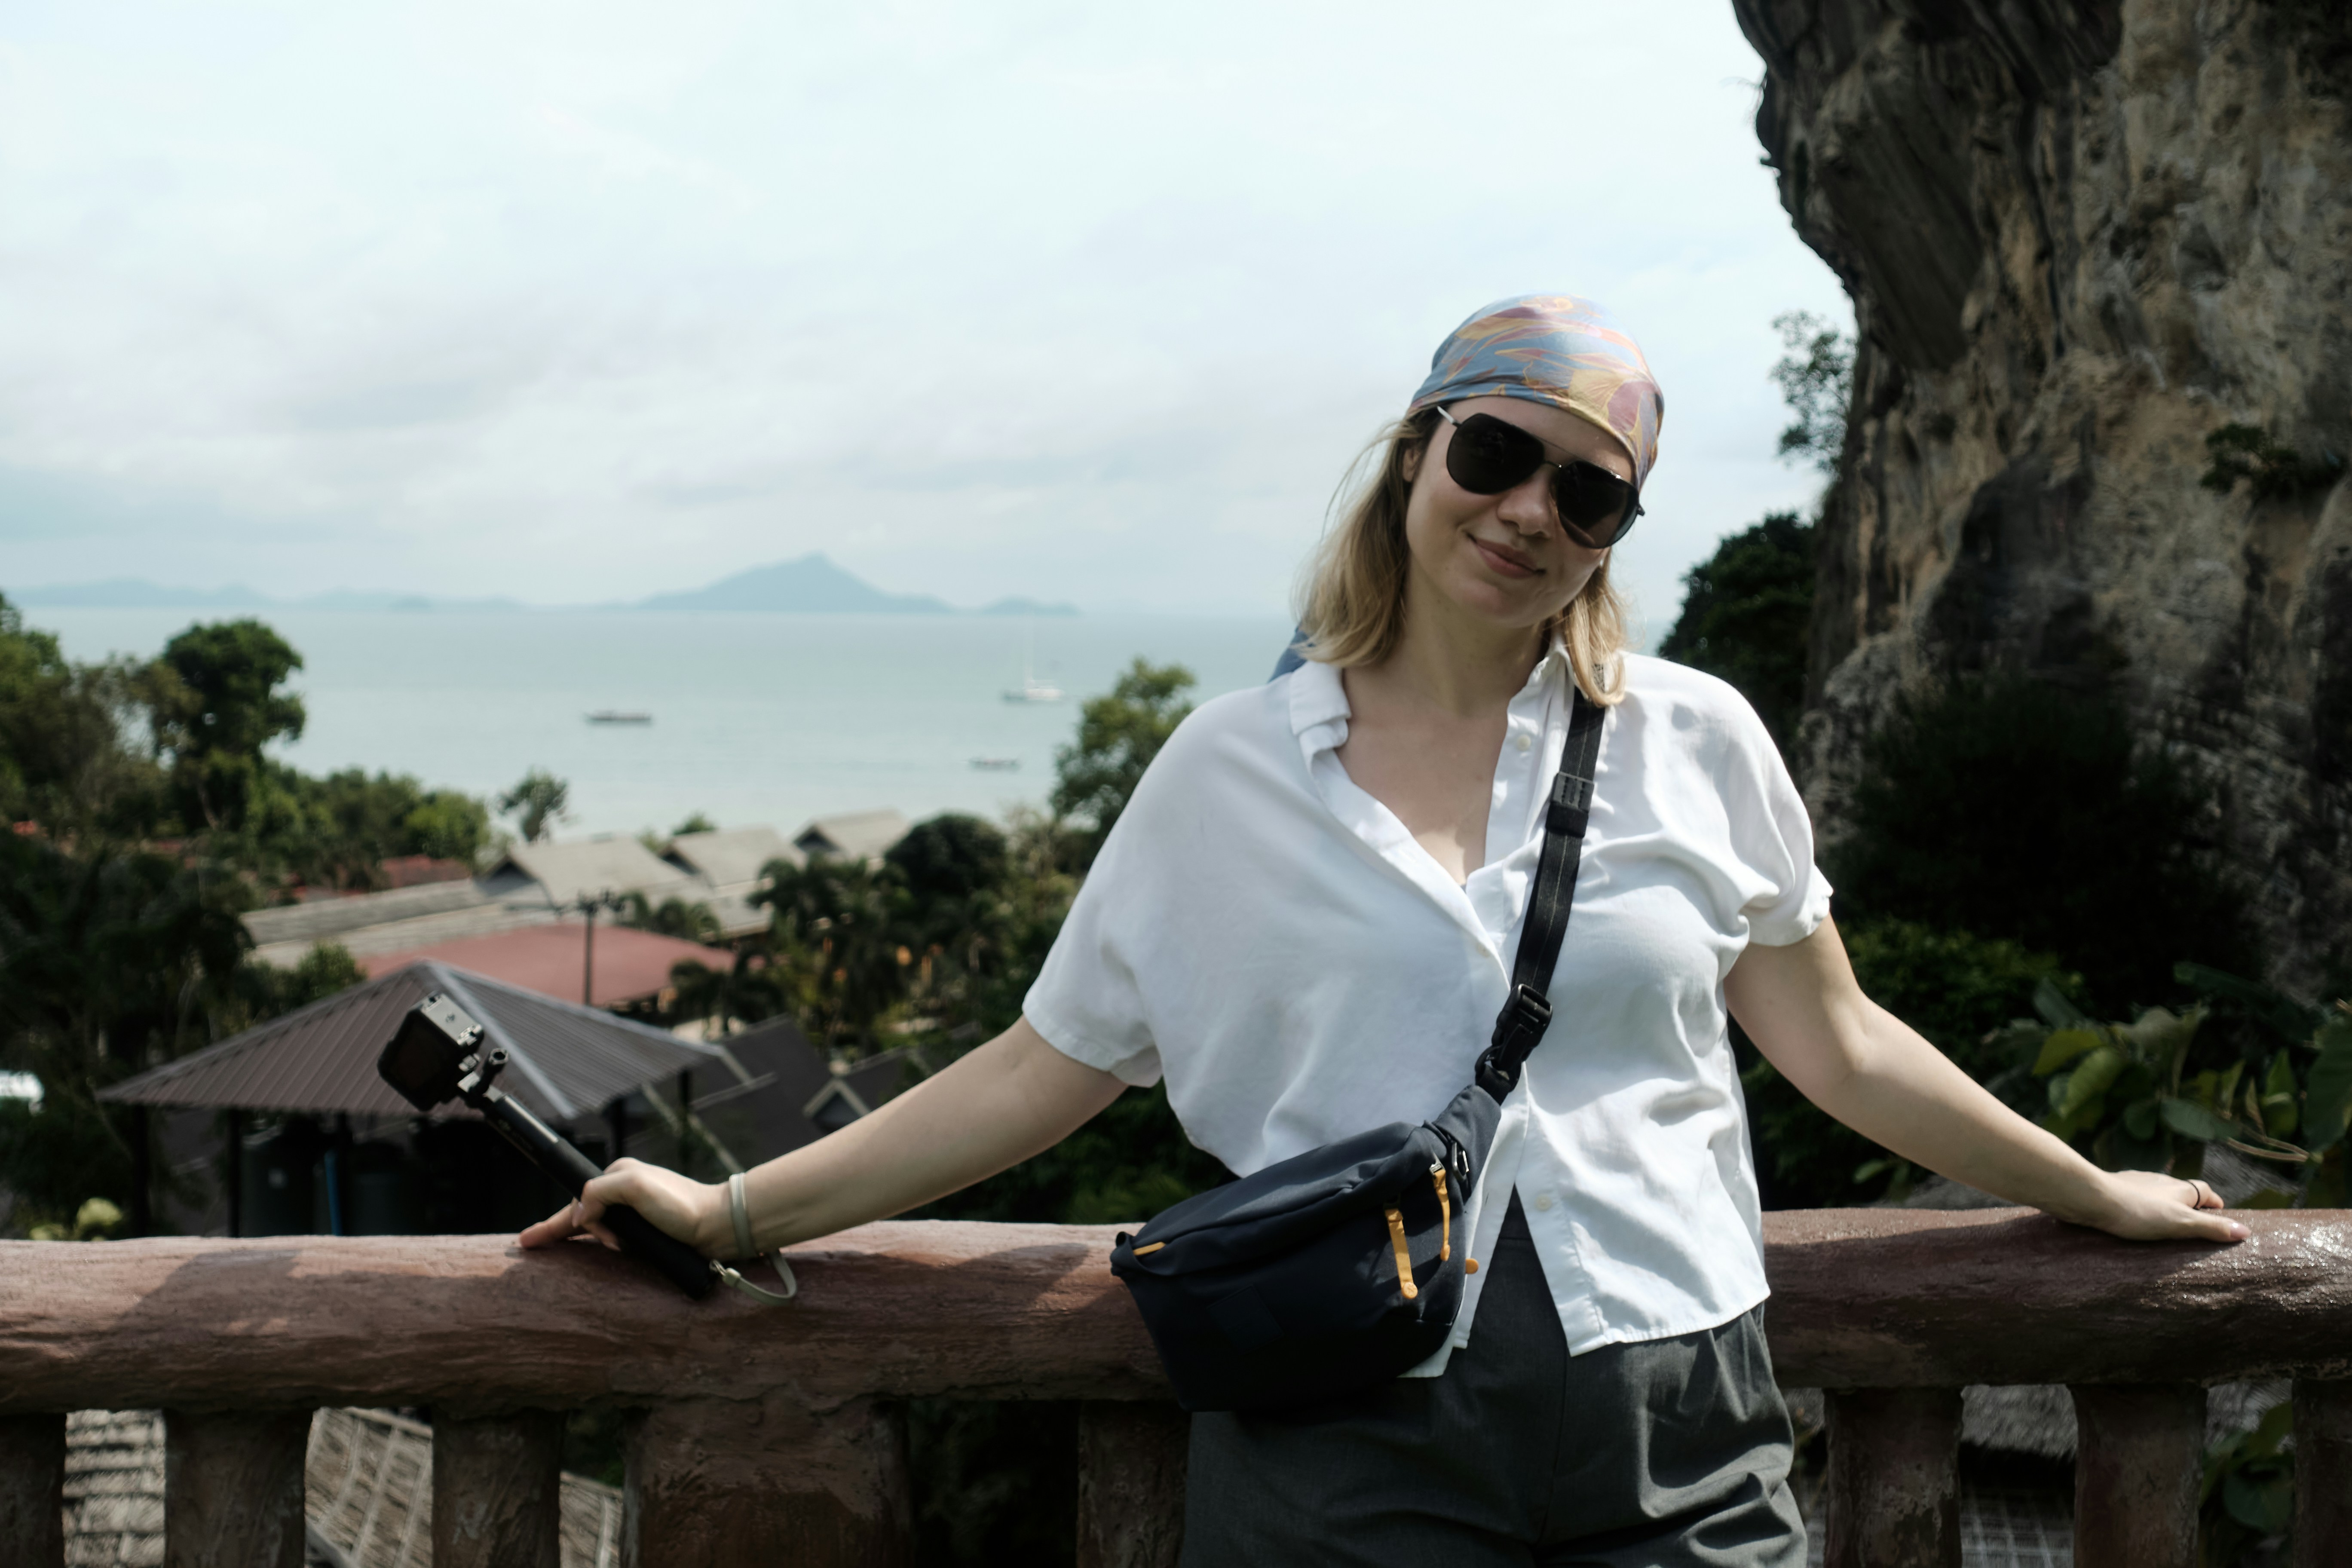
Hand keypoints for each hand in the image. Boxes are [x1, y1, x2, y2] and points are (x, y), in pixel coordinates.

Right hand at [517, 1157, 723, 1256]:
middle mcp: (626, 1192)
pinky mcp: (648, 1230)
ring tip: (588, 1249)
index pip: (576, 1201)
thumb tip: (581, 1215)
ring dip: (591, 1240)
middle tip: (533, 1242)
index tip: (527, 1240)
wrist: (717, 1226)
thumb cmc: (681, 1206)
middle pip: (582, 1213)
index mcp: (619, 1177)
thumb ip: (600, 1193)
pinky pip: (615, 1237)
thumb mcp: (635, 1187)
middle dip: (561, 1229)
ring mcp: (636, 1211)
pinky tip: (602, 1249)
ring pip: (597, 1228)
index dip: (552, 1223)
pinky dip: (605, 1245)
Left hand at [2077, 1169, 2249, 1243]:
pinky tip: (2134, 1220)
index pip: (2205, 1192)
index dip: (2214, 1204)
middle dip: (2190, 1207)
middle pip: (2182, 1193)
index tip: (2221, 1216)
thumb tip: (2245, 1232)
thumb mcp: (2181, 1223)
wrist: (2092, 1197)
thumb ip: (2210, 1227)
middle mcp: (2160, 1181)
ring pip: (2157, 1195)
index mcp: (2180, 1189)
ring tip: (2165, 1227)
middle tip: (2195, 1225)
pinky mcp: (2116, 1188)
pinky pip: (2135, 1199)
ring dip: (2164, 1207)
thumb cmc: (2139, 1211)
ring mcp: (2137, 1183)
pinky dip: (2141, 1208)